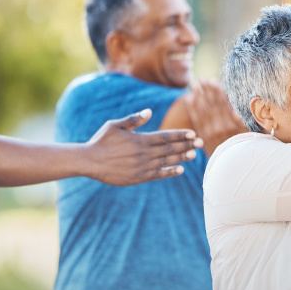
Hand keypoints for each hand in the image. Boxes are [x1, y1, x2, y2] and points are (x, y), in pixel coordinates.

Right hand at [84, 109, 202, 185]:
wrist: (90, 161)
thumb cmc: (101, 141)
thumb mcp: (115, 125)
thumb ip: (133, 120)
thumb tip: (149, 112)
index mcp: (140, 139)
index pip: (165, 136)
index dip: (180, 135)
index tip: (193, 133)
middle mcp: (144, 153)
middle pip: (170, 149)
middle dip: (186, 145)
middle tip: (201, 142)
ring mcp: (142, 166)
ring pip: (167, 161)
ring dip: (181, 157)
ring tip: (194, 154)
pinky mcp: (139, 177)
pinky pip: (158, 174)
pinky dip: (170, 172)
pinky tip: (180, 169)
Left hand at [182, 79, 245, 154]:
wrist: (234, 166)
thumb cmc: (245, 148)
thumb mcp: (249, 135)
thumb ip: (243, 124)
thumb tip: (237, 113)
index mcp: (232, 125)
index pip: (223, 104)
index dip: (217, 92)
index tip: (213, 81)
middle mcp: (220, 128)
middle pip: (212, 105)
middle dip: (206, 90)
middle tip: (201, 78)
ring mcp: (210, 133)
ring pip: (202, 111)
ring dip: (198, 96)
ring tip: (195, 84)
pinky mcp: (203, 137)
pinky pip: (196, 120)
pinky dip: (192, 109)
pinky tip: (189, 99)